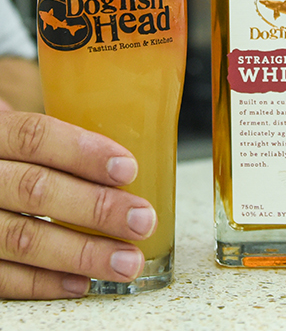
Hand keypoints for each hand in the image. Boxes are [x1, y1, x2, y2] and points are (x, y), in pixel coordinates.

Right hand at [0, 112, 156, 299]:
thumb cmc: (7, 156)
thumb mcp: (19, 132)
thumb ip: (60, 139)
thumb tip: (133, 145)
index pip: (35, 137)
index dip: (83, 153)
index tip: (128, 168)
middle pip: (35, 190)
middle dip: (96, 208)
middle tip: (142, 219)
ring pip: (22, 238)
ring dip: (82, 253)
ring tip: (127, 261)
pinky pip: (3, 278)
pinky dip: (45, 282)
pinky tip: (83, 281)